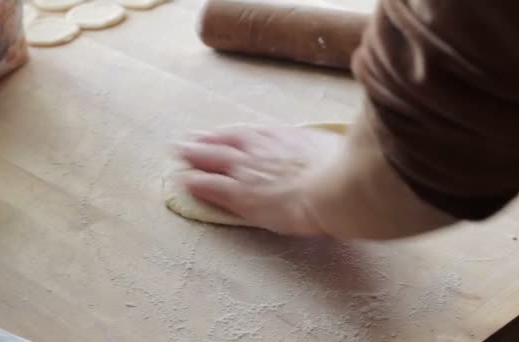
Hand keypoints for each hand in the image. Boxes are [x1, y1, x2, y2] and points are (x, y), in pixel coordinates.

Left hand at [175, 125, 344, 235]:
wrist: (333, 186)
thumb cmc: (339, 168)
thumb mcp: (327, 148)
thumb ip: (316, 148)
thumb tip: (322, 148)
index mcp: (280, 136)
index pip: (247, 134)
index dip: (229, 135)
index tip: (217, 134)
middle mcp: (258, 148)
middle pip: (224, 142)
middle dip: (204, 141)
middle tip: (186, 141)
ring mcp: (246, 170)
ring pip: (212, 159)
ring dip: (194, 156)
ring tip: (179, 155)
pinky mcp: (240, 194)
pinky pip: (211, 186)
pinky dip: (196, 182)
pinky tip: (184, 181)